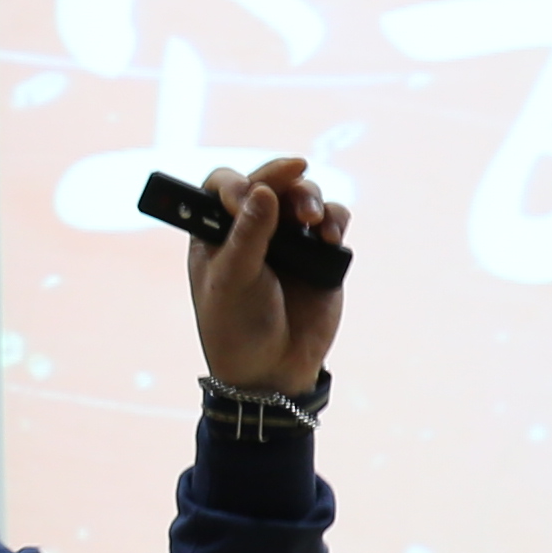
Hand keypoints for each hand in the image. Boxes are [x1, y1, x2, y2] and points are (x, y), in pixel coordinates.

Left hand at [183, 154, 348, 395]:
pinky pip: (332, 219)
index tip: (249, 196)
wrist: (274, 371)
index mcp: (217, 232)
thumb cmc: (238, 327)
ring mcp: (288, 239)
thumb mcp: (234, 280)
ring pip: (304, 195)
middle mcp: (252, 228)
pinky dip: (334, 219)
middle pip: (270, 181)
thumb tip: (262, 190)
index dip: (238, 184)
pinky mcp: (319, 254)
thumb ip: (248, 235)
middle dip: (284, 181)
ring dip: (311, 198)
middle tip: (296, 195)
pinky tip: (329, 239)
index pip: (224, 186)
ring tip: (313, 222)